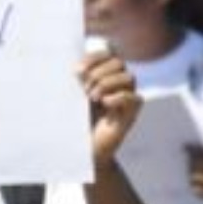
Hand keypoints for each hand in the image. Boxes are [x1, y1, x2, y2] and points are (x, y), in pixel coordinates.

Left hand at [78, 50, 142, 167]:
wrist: (81, 149)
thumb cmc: (73, 122)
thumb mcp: (71, 96)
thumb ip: (74, 80)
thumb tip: (68, 65)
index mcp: (104, 75)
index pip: (108, 53)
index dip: (94, 58)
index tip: (77, 71)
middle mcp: (118, 85)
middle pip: (119, 63)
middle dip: (99, 73)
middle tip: (84, 89)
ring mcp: (127, 99)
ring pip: (128, 77)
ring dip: (107, 84)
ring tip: (92, 97)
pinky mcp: (131, 114)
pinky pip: (134, 98)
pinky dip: (118, 97)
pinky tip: (104, 103)